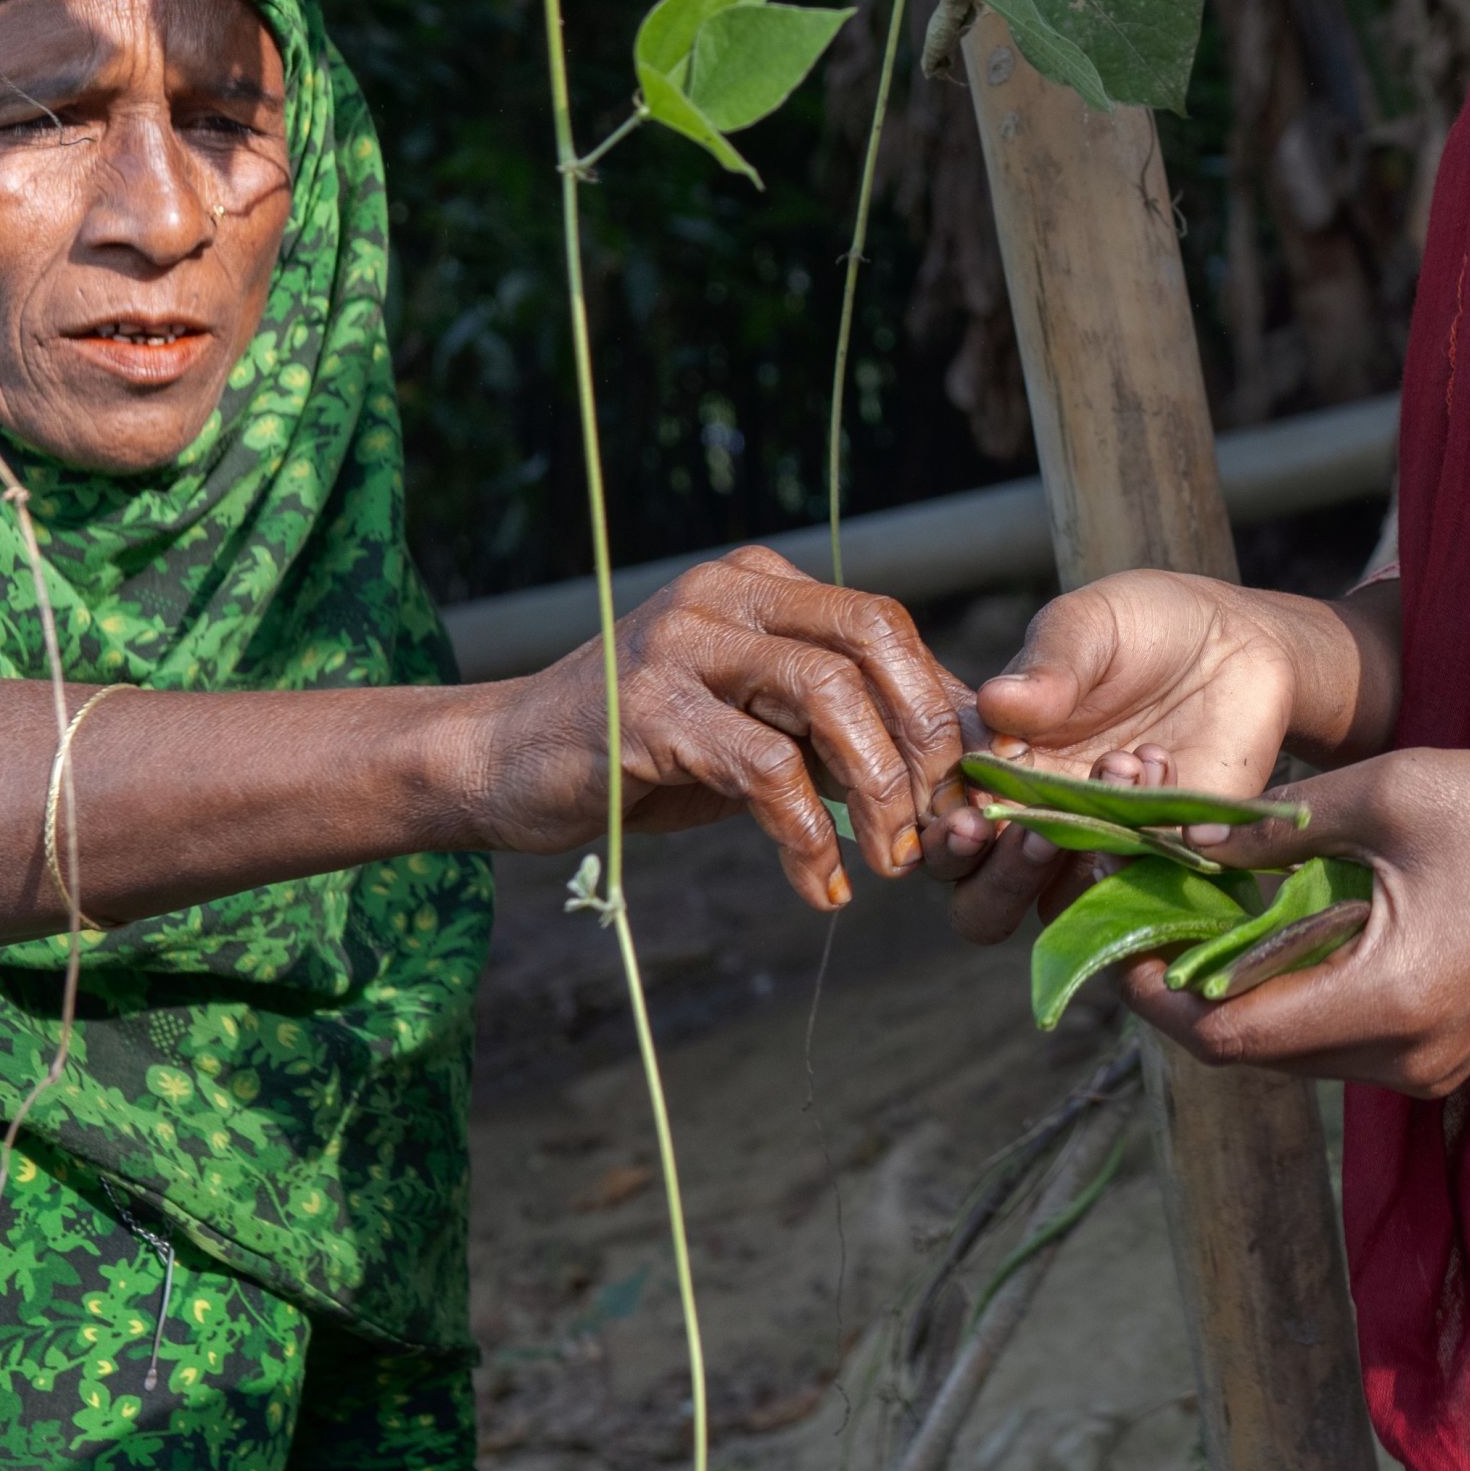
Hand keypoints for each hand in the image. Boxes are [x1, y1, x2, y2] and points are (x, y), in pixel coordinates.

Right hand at [465, 549, 969, 909]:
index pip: (884, 624)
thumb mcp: (752, 726)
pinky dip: (806, 834)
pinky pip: (763, 767)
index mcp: (758, 583)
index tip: (964, 793)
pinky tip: (819, 887)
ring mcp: (683, 642)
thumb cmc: (642, 753)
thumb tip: (949, 767)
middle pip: (871, 637)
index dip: (938, 708)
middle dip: (923, 737)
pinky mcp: (649, 707)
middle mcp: (725, 593)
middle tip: (940, 824)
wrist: (504, 763)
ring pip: (827, 693)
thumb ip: (834, 729)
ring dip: (877, 791)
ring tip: (889, 862)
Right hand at [923, 571, 1321, 945]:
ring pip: (1059, 905)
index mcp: (993, 766)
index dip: (944, 837)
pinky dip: (1158, 840)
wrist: (1237, 640)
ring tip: (1125, 762)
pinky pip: (1148, 885)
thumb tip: (996, 702)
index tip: (972, 819)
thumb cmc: (1142, 626)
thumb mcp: (1088, 624)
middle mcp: (1035, 819)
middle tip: (1038, 834)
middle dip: (1001, 880)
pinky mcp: (1166, 854)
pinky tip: (1168, 763)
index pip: (941, 828)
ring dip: (1088, 854)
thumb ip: (1047, 665)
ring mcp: (1100, 845)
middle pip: (982, 901)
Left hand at [1112, 749, 1469, 1096]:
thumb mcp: (1385, 794)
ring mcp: (1424, 1068)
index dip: (1161, 996)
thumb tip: (1177, 839)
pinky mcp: (1437, 1054)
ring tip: (1195, 918)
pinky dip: (1287, 993)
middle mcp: (1402, 1061)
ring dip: (1235, 994)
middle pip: (1253, 1055)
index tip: (1124, 937)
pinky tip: (1265, 933)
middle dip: (1187, 991)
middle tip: (1145, 917)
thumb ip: (1273, 826)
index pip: (1232, 1038)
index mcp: (1387, 1003)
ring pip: (1290, 1054)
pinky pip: (1333, 1040)